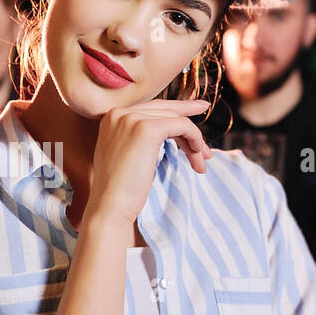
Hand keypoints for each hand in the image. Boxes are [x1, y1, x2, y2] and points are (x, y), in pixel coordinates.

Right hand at [88, 99, 213, 225]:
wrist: (109, 206)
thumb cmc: (120, 189)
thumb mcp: (128, 153)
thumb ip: (140, 136)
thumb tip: (171, 127)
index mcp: (112, 117)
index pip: (151, 108)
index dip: (175, 110)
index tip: (196, 109)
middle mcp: (120, 112)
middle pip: (164, 110)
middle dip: (188, 121)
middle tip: (206, 118)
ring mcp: (132, 119)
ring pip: (176, 119)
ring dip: (194, 140)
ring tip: (202, 160)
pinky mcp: (147, 129)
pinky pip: (182, 125)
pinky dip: (194, 138)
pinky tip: (198, 154)